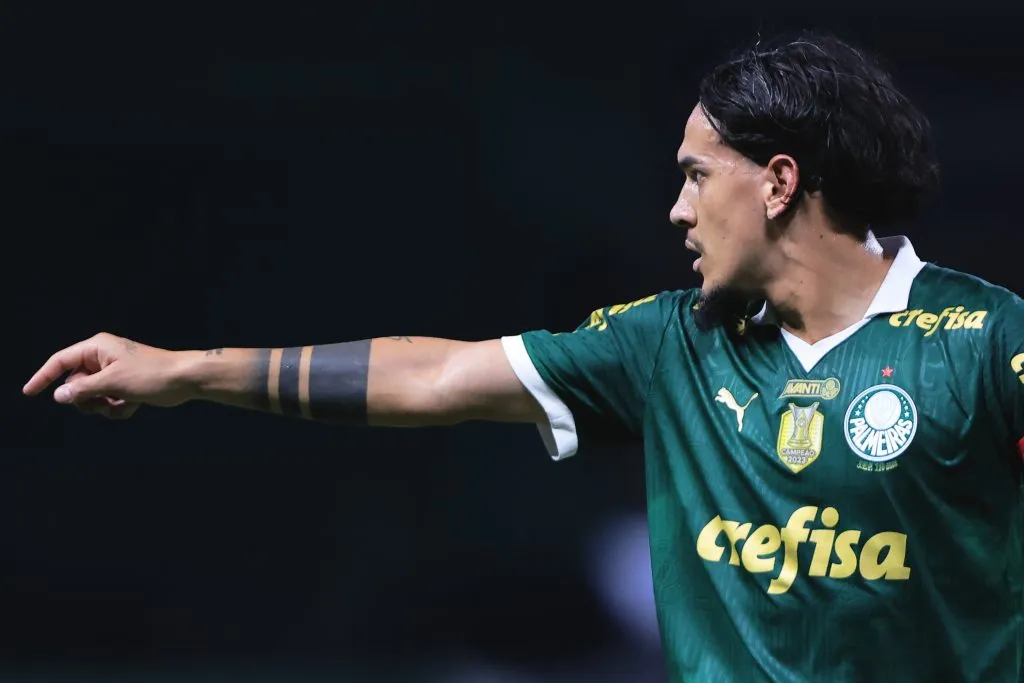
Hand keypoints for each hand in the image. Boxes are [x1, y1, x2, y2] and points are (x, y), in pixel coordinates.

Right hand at [23, 333, 190, 418]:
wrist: (186, 379)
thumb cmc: (152, 374)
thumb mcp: (113, 383)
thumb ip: (83, 389)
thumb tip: (59, 394)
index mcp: (97, 348)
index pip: (60, 361)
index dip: (44, 376)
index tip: (29, 392)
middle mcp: (103, 357)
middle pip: (76, 384)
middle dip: (87, 399)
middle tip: (102, 403)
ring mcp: (115, 372)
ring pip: (93, 396)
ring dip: (104, 406)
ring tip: (123, 403)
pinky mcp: (126, 385)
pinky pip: (109, 401)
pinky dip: (118, 407)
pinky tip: (134, 405)